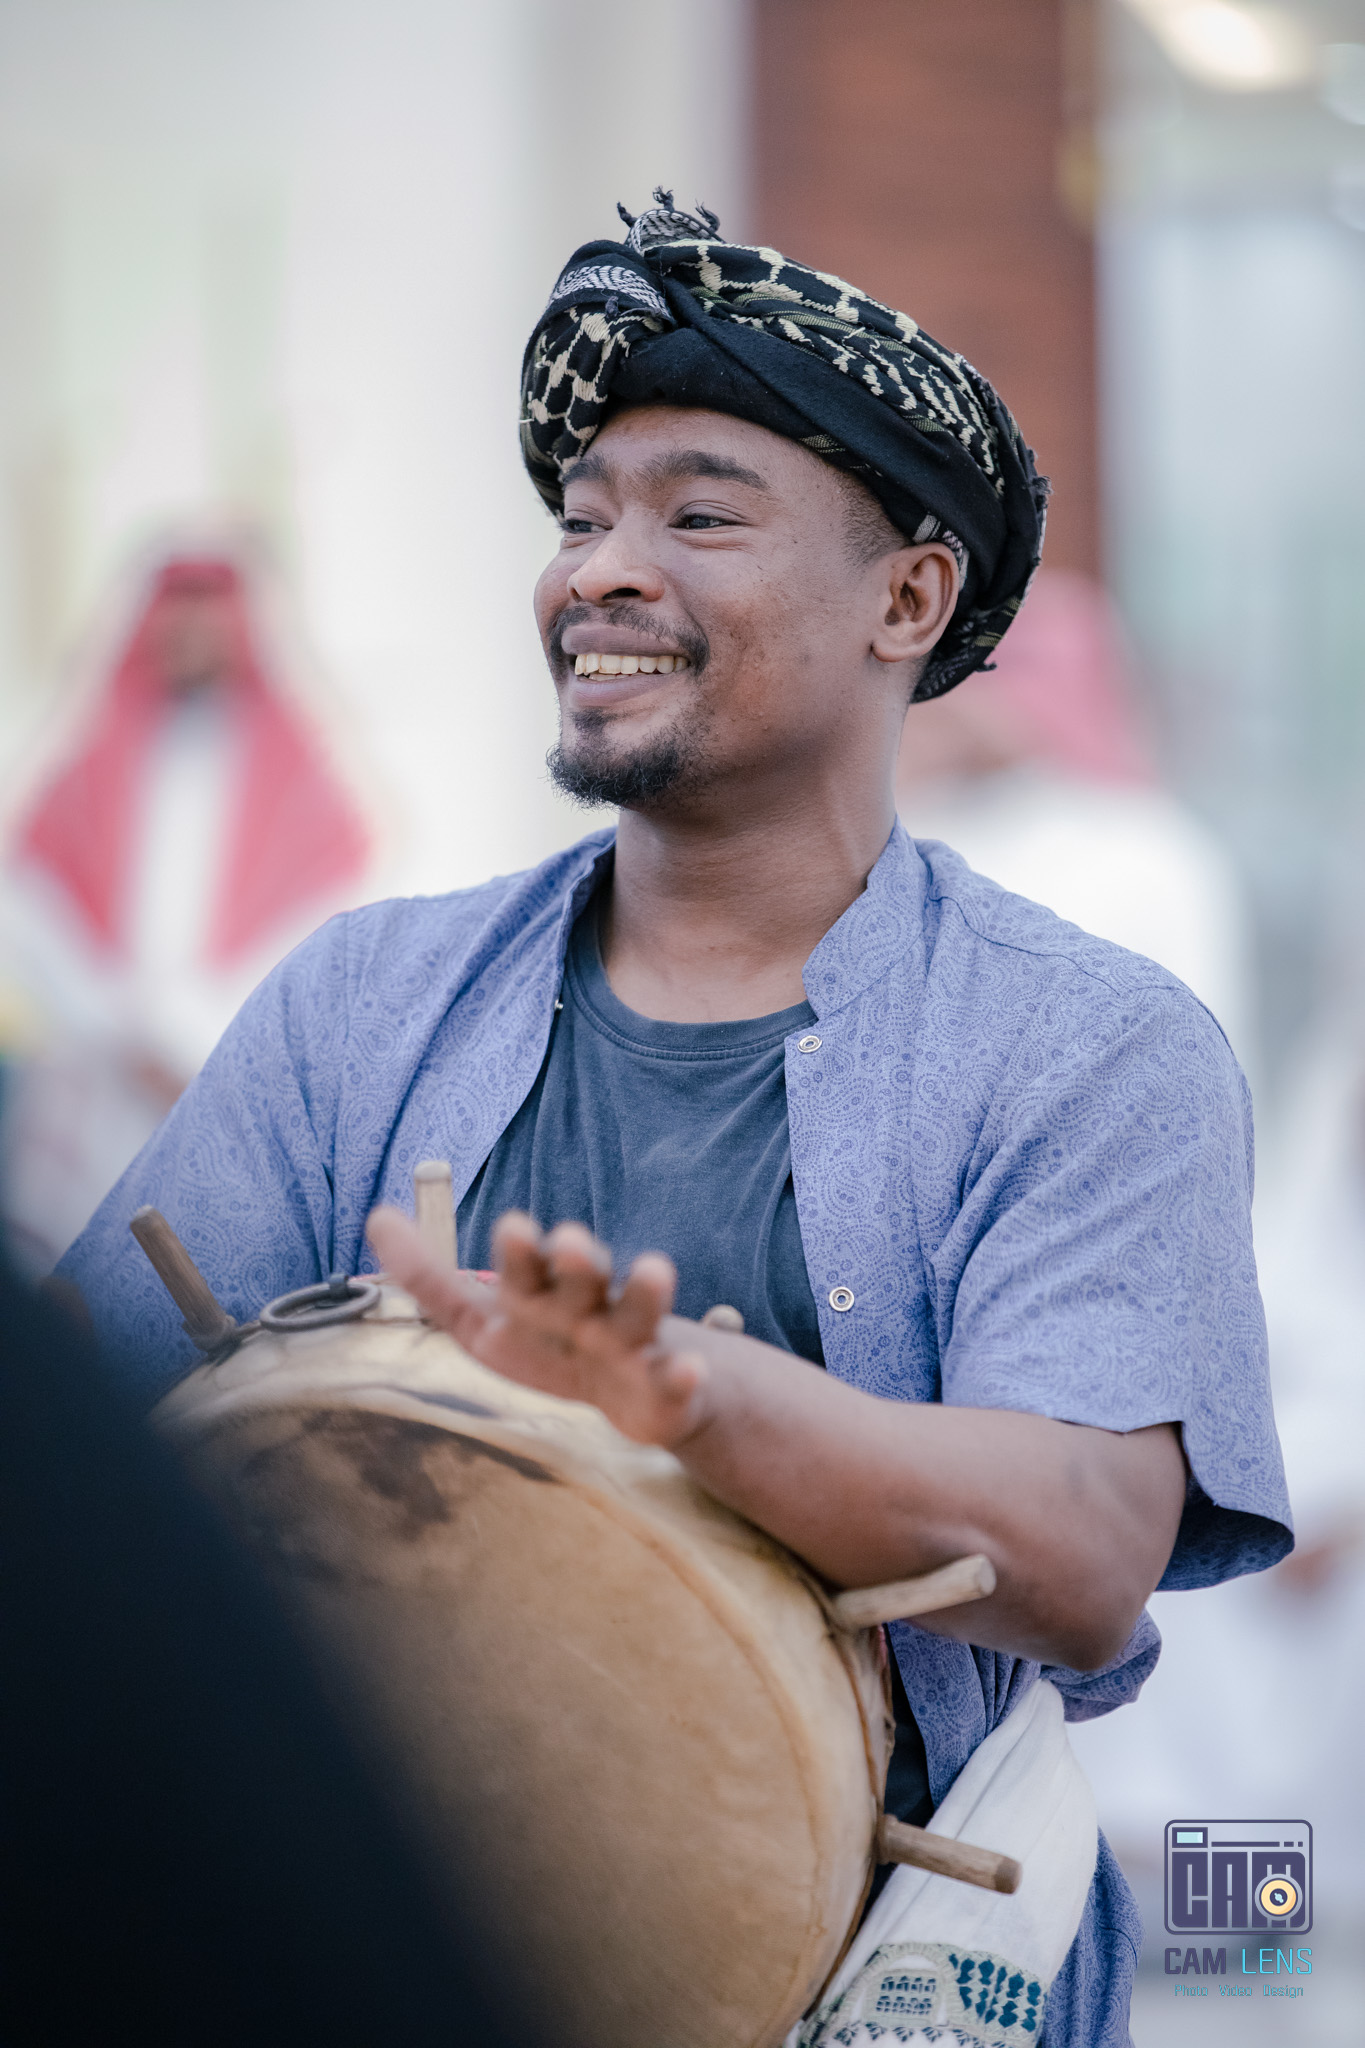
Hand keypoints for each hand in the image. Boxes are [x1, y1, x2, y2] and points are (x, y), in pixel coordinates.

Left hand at [364, 1207, 710, 1449]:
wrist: (633, 1389)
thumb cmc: (550, 1342)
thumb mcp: (482, 1318)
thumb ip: (430, 1277)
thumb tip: (377, 1216)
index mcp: (542, 1292)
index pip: (527, 1266)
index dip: (520, 1251)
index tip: (512, 1226)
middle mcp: (589, 1307)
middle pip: (582, 1278)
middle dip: (577, 1260)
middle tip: (572, 1242)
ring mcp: (632, 1343)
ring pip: (639, 1312)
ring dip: (644, 1289)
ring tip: (654, 1269)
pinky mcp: (666, 1386)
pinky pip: (678, 1380)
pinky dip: (685, 1374)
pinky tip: (690, 1369)